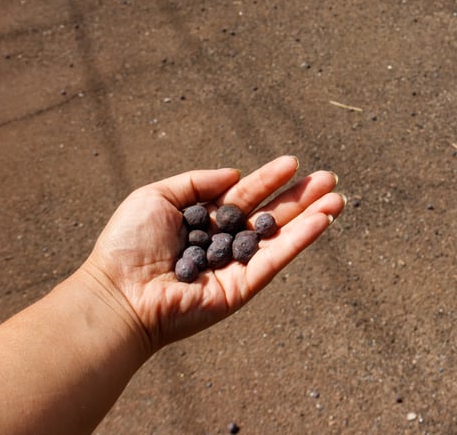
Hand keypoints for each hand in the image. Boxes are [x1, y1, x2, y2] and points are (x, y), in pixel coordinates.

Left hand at [80, 156, 344, 351]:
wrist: (119, 293)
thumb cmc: (128, 244)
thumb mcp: (156, 196)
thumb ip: (197, 182)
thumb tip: (235, 173)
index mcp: (203, 221)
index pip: (244, 196)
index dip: (268, 179)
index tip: (292, 162)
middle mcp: (223, 242)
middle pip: (269, 214)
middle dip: (299, 196)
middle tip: (329, 177)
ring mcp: (236, 266)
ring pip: (279, 236)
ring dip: (310, 216)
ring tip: (337, 197)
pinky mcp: (244, 287)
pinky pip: (276, 259)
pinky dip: (300, 240)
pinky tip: (322, 220)